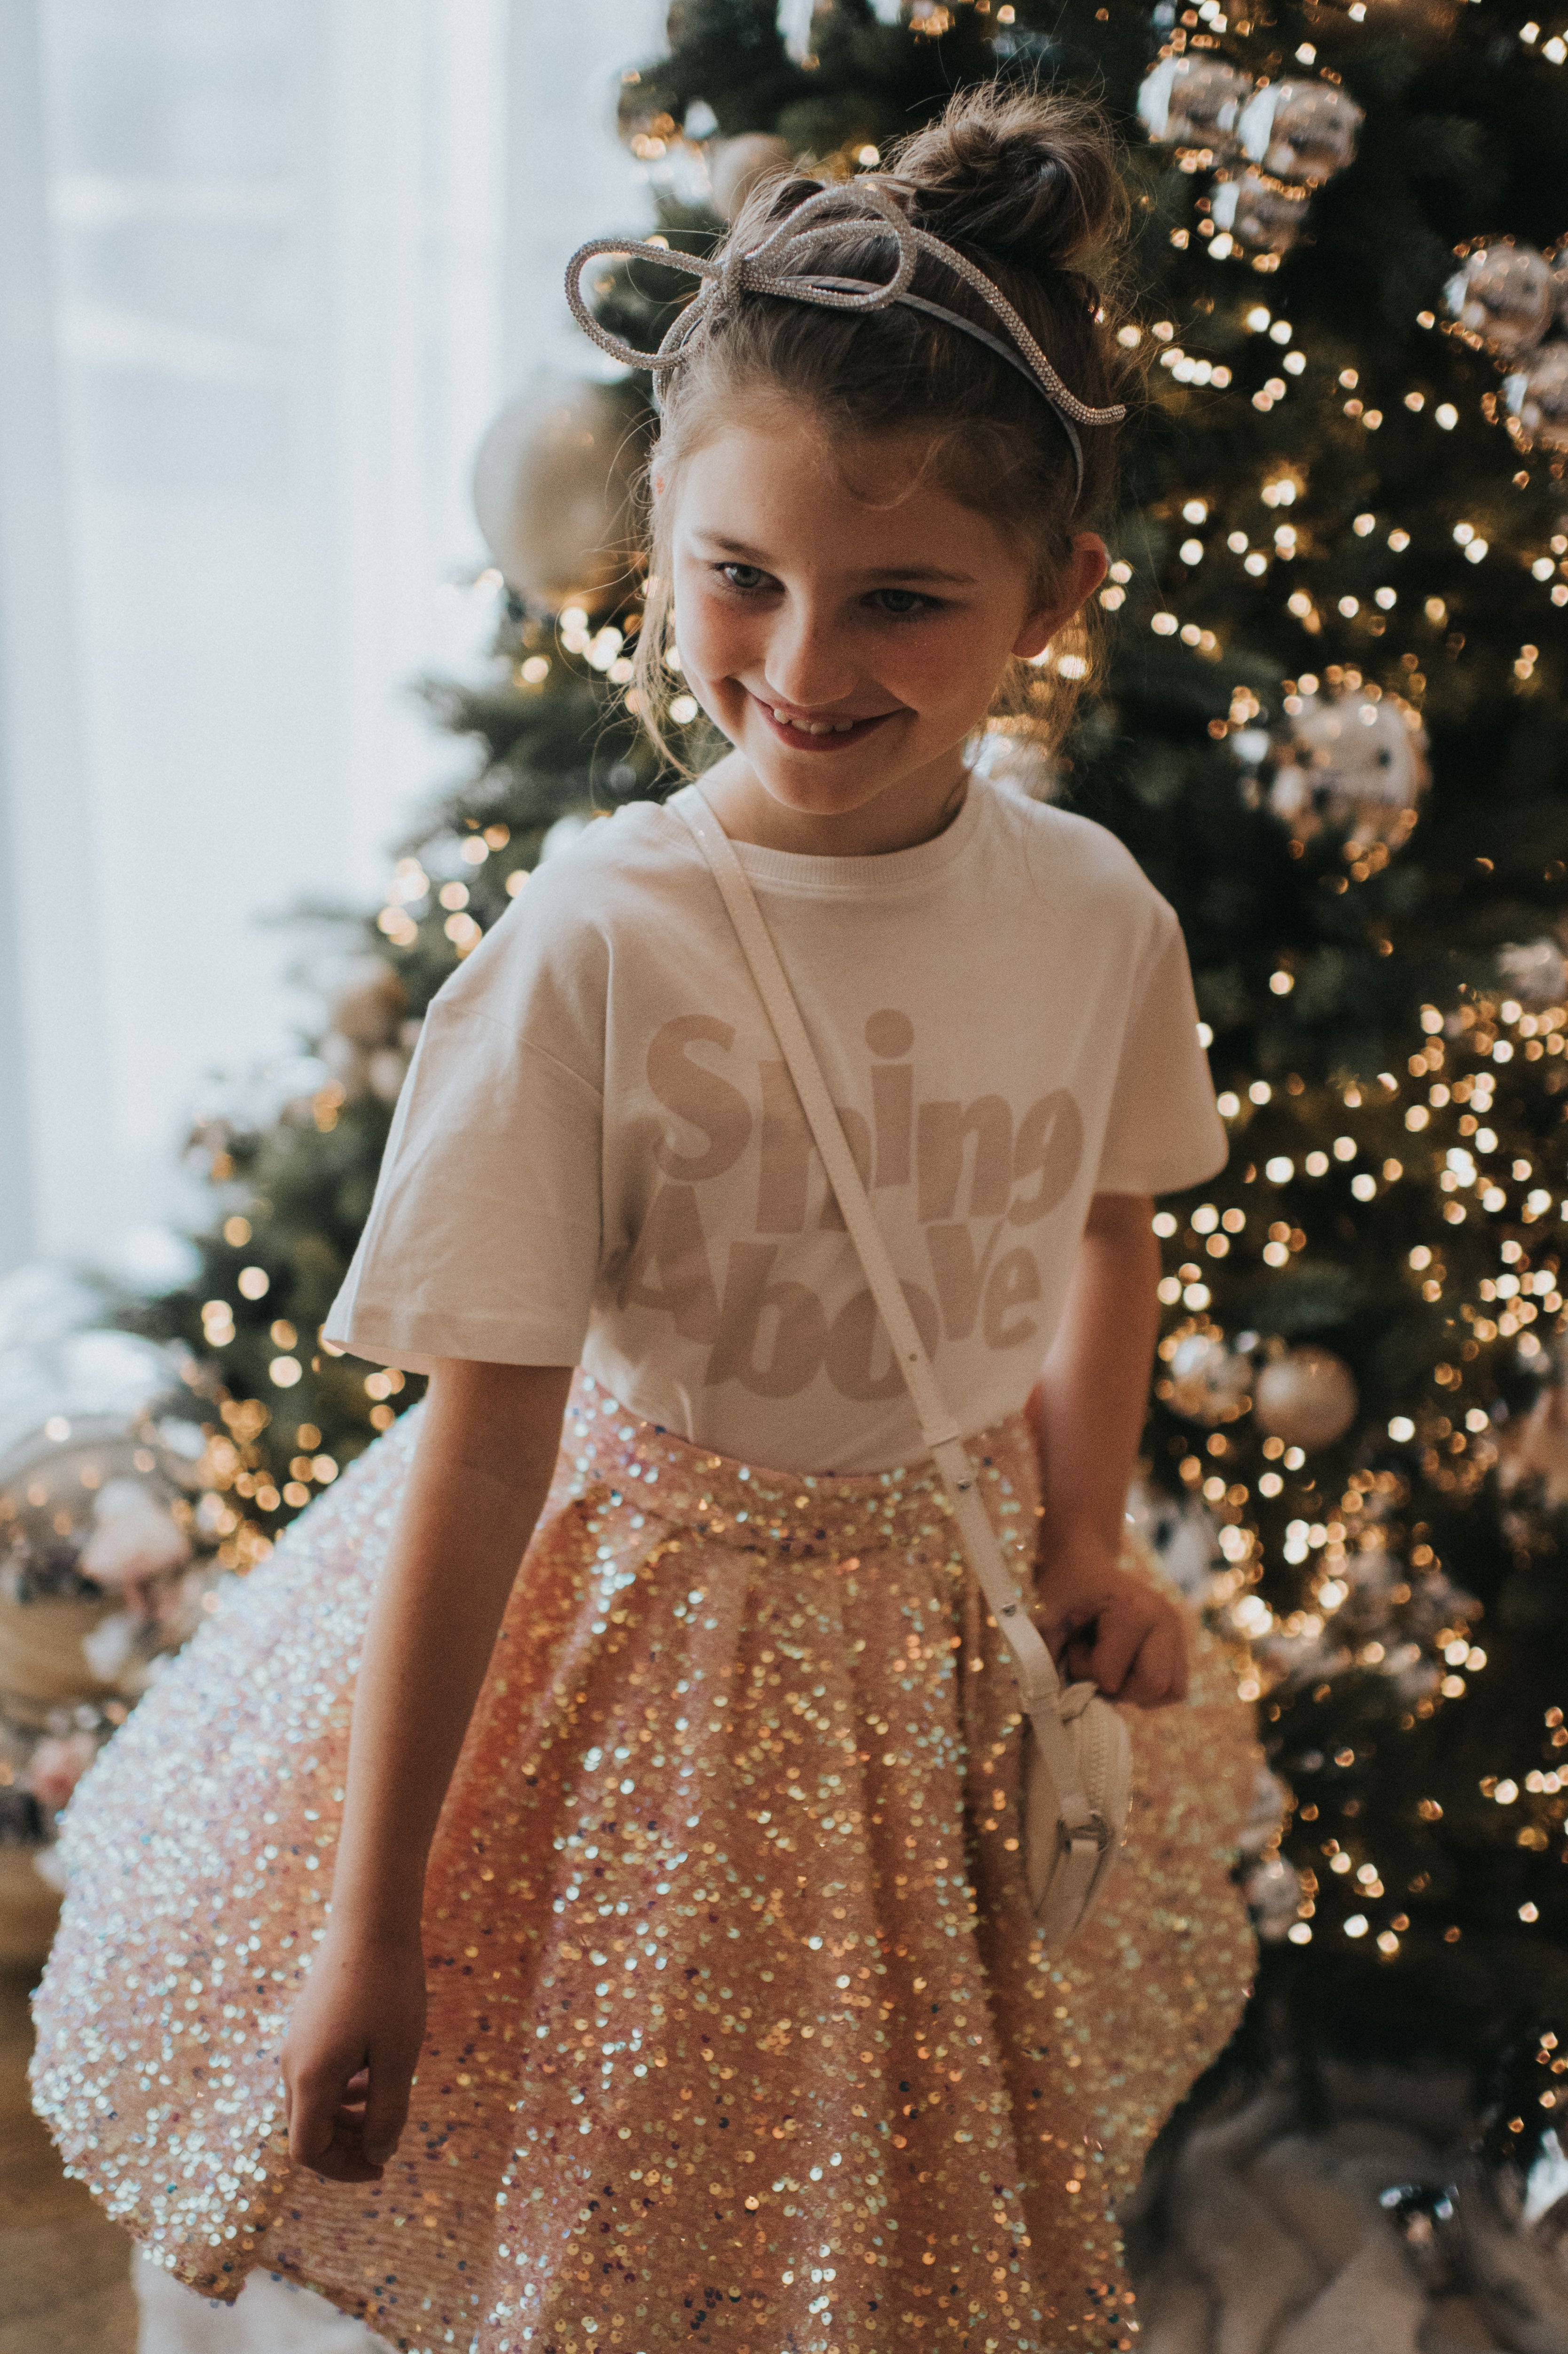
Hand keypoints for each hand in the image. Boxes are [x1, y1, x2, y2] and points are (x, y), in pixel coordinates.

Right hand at [282, 1925, 426, 2182]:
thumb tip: (379, 2155)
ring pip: (313, 2103)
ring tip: (387, 2104)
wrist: (371, 1920)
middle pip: (308, 2130)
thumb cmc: (390, 1987)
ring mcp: (296, 2043)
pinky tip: (375, 2073)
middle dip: (347, 2147)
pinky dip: (343, 2089)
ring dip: (347, 2118)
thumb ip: (388, 2112)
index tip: (381, 2168)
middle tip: (389, 2142)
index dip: (344, 2170)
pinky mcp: (306, 2025)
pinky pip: (317, 2075)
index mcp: (311, 2078)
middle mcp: (292, 2064)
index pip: (310, 2151)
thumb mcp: (399, 2057)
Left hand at [1036, 1537, 1187, 1709]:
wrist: (1085, 1566)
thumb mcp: (1048, 1619)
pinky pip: (1175, 1687)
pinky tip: (1127, 1669)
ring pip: (1169, 1690)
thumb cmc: (1066, 1591)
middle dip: (1118, 1688)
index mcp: (1134, 1611)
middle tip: (1096, 1663)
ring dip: (1136, 1691)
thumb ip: (1044, 1659)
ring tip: (1113, 1665)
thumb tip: (1043, 1706)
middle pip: (1153, 1685)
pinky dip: (1150, 1689)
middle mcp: (1165, 1621)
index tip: (1073, 1645)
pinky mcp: (1180, 1645)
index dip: (1085, 1672)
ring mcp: (1177, 1632)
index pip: (1112, 1677)